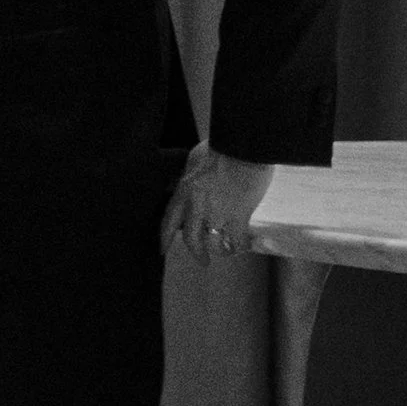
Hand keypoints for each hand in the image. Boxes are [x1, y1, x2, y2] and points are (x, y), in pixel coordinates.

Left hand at [161, 145, 270, 263]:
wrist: (243, 145)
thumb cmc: (221, 147)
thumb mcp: (195, 159)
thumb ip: (190, 175)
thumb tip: (187, 181)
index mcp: (184, 190)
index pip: (169, 220)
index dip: (165, 238)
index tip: (163, 250)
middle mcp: (197, 206)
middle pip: (191, 239)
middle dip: (197, 252)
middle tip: (203, 260)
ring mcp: (218, 213)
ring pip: (213, 243)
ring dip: (220, 250)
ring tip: (227, 252)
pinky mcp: (239, 216)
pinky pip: (237, 240)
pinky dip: (240, 245)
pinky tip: (243, 246)